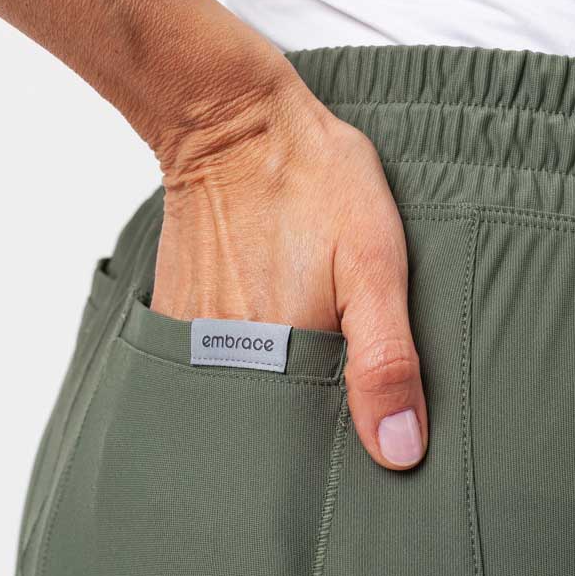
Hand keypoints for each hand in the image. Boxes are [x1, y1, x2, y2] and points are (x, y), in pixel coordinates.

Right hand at [151, 54, 426, 470]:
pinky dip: (243, 363)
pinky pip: (213, 368)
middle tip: (335, 364)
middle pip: (272, 430)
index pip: (311, 450)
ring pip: (243, 399)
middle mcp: (223, 365)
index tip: (366, 430)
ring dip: (275, 390)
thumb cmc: (314, 185)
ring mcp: (191, 344)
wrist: (232, 123)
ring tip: (301, 336)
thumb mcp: (375, 266)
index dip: (343, 445)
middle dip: (307, 424)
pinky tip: (268, 326)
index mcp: (278, 364)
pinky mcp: (175, 321)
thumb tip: (399, 452)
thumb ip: (386, 363)